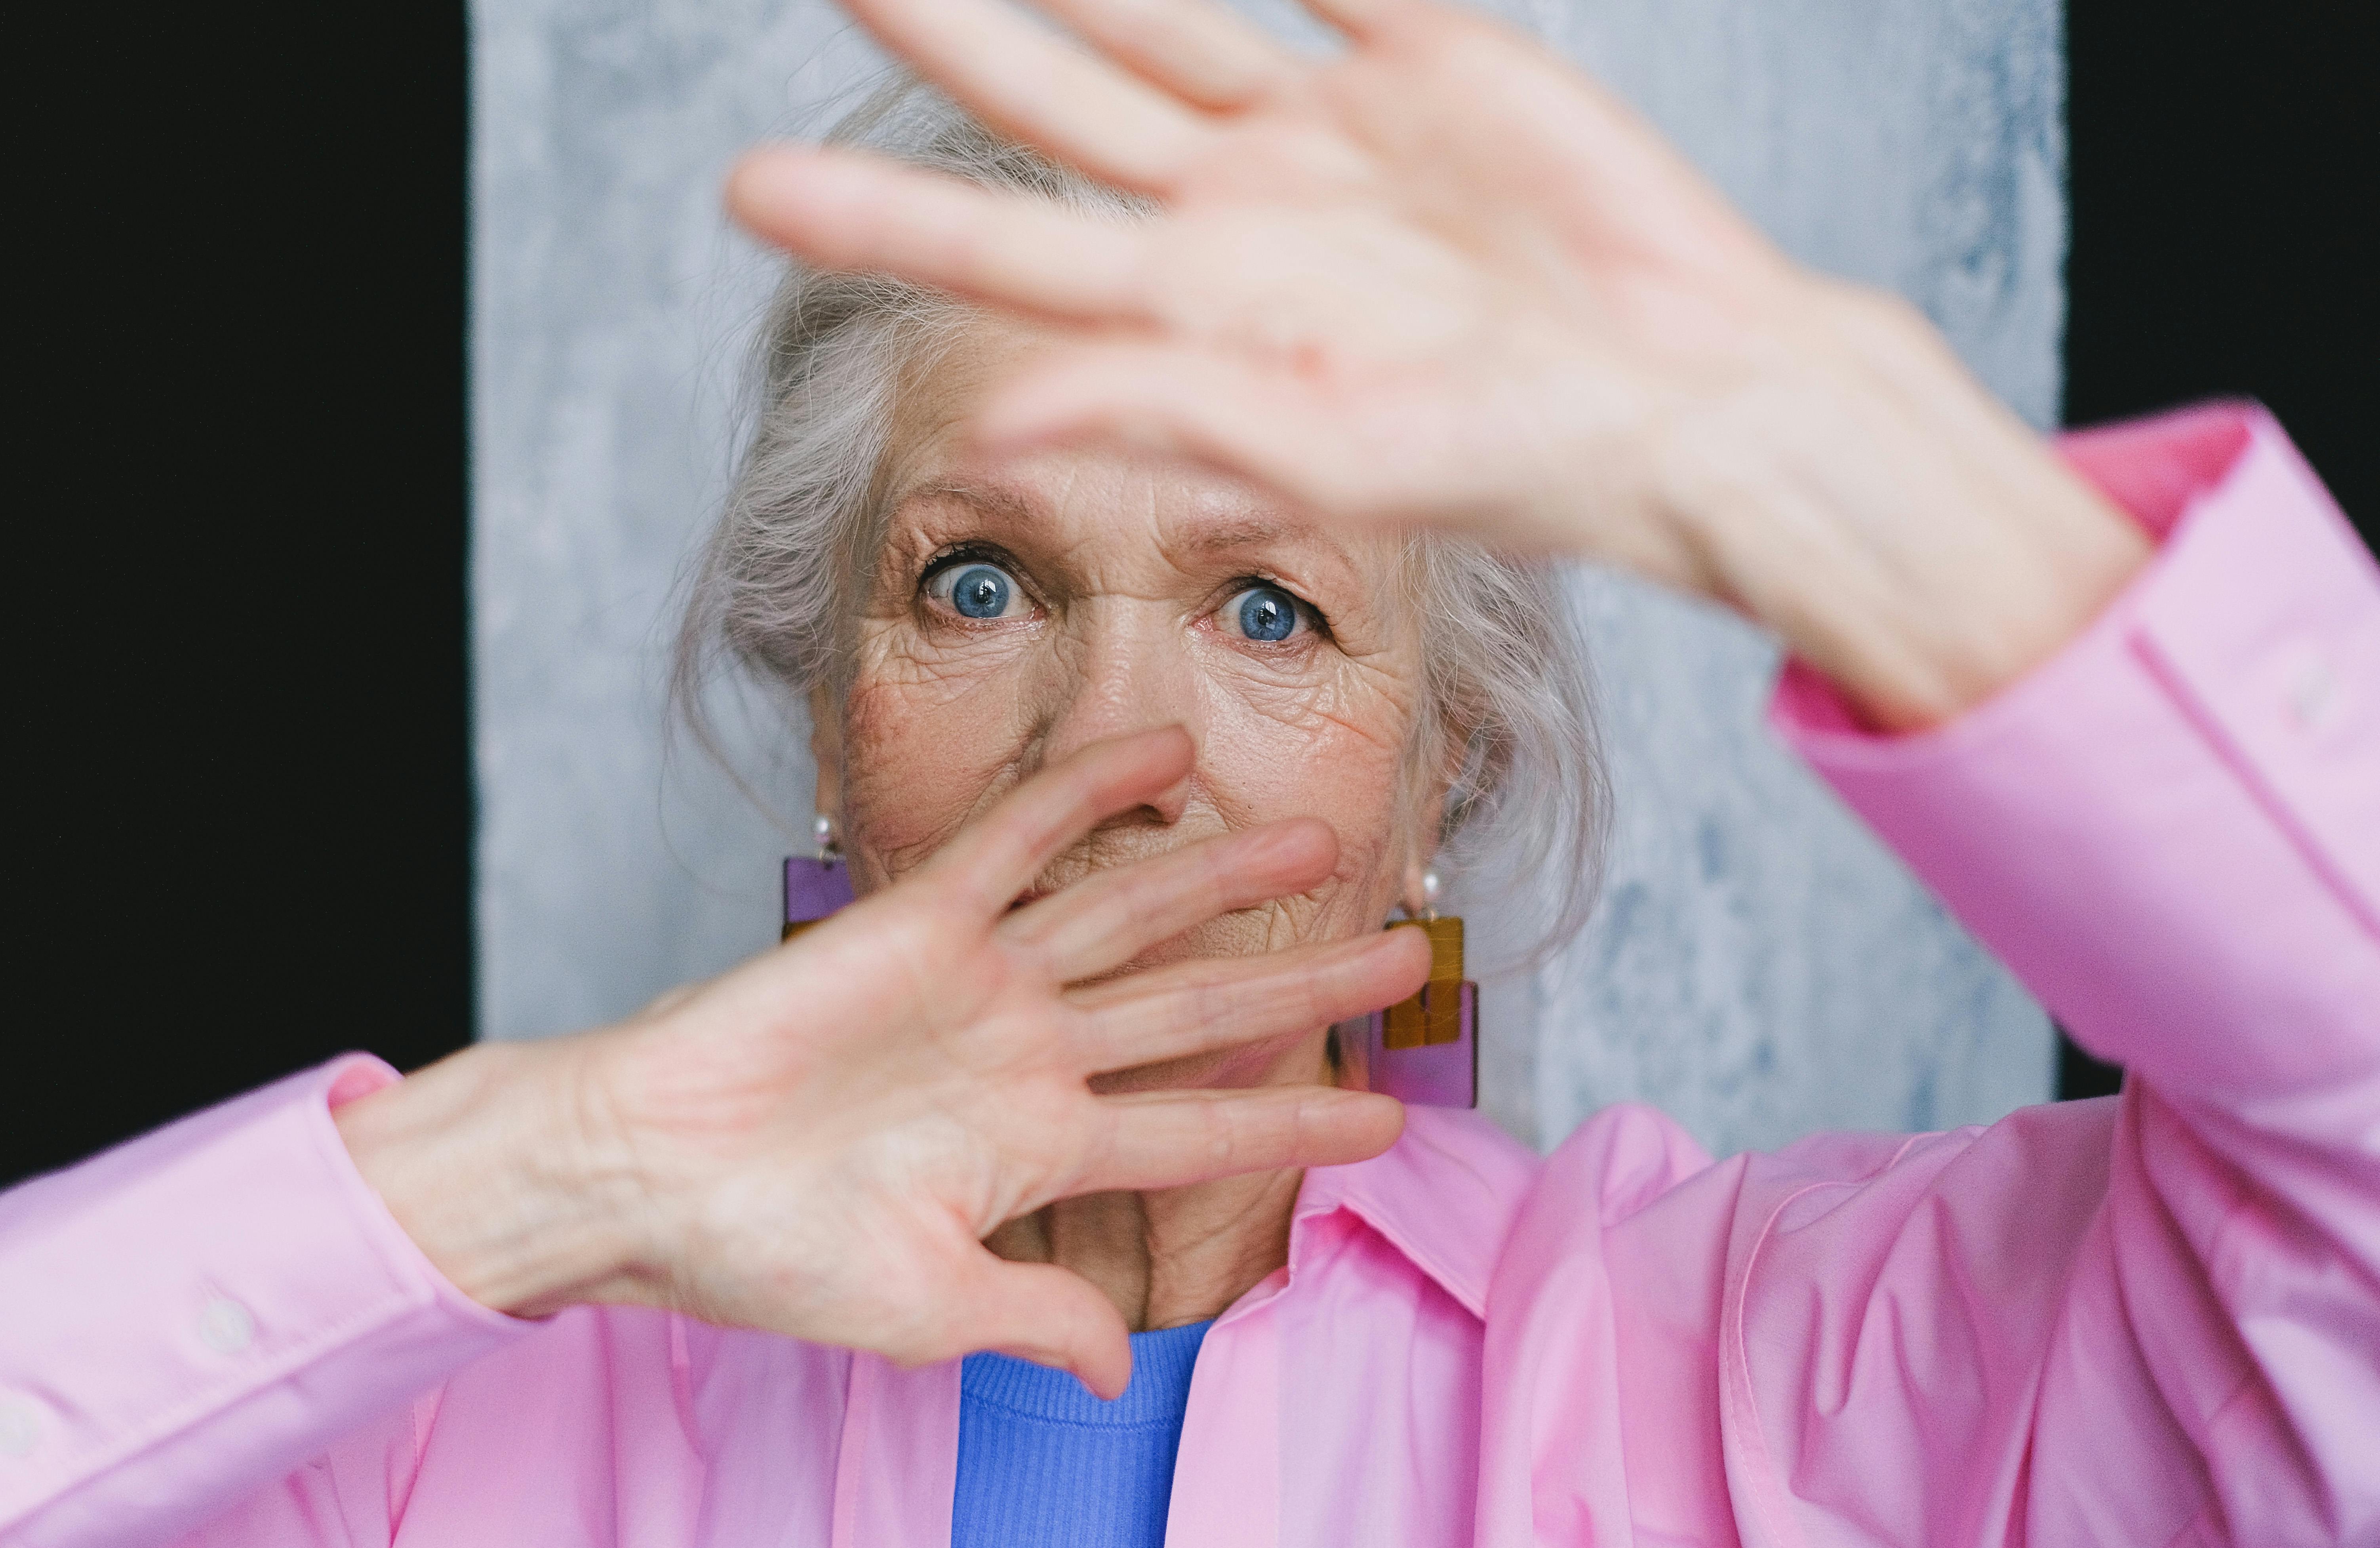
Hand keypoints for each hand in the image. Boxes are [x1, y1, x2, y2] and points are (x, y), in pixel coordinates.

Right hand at [337, 728, 1425, 1395]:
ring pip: (1132, 915)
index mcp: (1036, 1148)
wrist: (646, 1178)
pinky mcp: (919, 923)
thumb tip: (1120, 1378)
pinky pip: (1021, 842)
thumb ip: (1034, 1322)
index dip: (1295, 1124)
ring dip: (1224, 876)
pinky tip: (1166, 753)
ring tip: (1321, 839)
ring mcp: (982, 982)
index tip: (1387, 1121)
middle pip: (1198, 1010)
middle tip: (1407, 954)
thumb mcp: (922, 1310)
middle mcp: (1029, 1055)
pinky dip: (1089, 792)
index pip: (1199, 1131)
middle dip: (1304, 985)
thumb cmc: (766, 1253)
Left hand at [726, 0, 2147, 727]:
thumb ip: (1165, 419)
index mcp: (1203, 321)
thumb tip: (993, 424)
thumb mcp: (1336, 458)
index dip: (880, 220)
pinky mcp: (1425, 56)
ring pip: (1155, 15)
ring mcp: (1326, 131)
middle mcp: (1241, 217)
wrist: (1686, 398)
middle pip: (1055, 105)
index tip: (750, 190)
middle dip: (942, 38)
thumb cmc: (1522, 462)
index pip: (1007, 256)